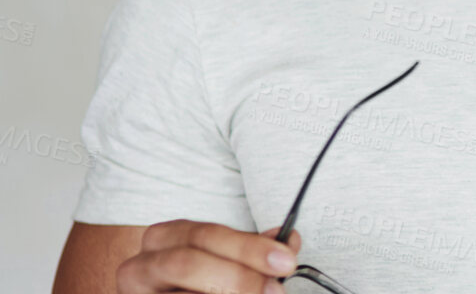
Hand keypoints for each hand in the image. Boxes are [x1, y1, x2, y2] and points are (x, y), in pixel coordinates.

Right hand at [115, 221, 301, 293]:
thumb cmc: (198, 282)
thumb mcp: (224, 260)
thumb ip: (251, 250)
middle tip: (274, 290)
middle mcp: (139, 266)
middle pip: (186, 264)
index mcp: (164, 239)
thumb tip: (288, 240)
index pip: (205, 235)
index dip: (247, 247)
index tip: (285, 262)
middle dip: (236, 277)